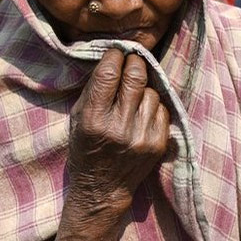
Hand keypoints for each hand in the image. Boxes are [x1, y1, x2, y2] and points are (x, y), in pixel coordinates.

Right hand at [67, 49, 170, 211]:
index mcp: (94, 119)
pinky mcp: (158, 143)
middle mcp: (119, 127)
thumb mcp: (78, 118)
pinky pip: (162, 109)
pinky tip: (142, 113)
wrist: (102, 189)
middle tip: (132, 59)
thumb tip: (113, 58)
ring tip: (133, 95)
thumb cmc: (86, 149)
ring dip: (144, 88)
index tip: (117, 51)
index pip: (109, 73)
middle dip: (135, 62)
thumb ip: (94, 90)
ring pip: (152, 92)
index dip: (115, 56)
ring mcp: (142, 136)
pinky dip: (153, 106)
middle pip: (136, 76)